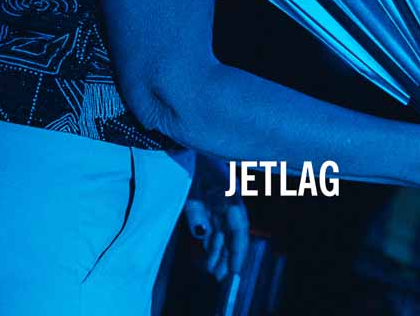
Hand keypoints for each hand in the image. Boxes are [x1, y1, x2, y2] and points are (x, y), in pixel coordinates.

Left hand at [183, 154, 249, 281]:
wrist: (181, 142)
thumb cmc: (187, 159)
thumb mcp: (190, 182)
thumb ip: (195, 207)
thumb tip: (201, 231)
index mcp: (226, 190)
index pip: (238, 224)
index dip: (239, 248)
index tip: (236, 269)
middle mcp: (226, 196)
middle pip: (231, 231)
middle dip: (228, 255)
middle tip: (221, 277)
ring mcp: (218, 198)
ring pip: (222, 229)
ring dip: (219, 250)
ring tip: (213, 270)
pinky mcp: (209, 199)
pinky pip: (214, 223)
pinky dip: (212, 239)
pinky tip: (209, 252)